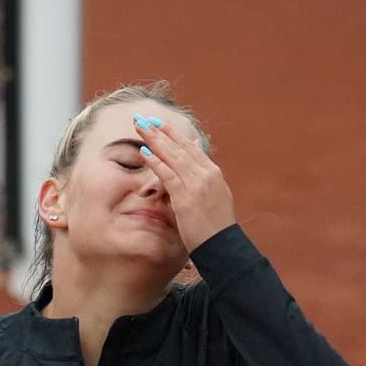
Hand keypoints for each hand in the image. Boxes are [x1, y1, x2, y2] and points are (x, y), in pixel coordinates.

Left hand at [136, 116, 235, 252]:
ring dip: (155, 140)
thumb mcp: (213, 199)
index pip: (192, 149)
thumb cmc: (215, 227)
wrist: (223, 246)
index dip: (175, 135)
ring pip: (173, 156)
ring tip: (141, 128)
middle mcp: (207, 174)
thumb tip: (192, 176)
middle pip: (181, 147)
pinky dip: (156, 162)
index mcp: (214, 174)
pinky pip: (168, 175)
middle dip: (161, 132)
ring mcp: (197, 184)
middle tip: (145, 120)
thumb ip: (203, 183)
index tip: (161, 125)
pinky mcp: (186, 197)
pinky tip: (145, 153)